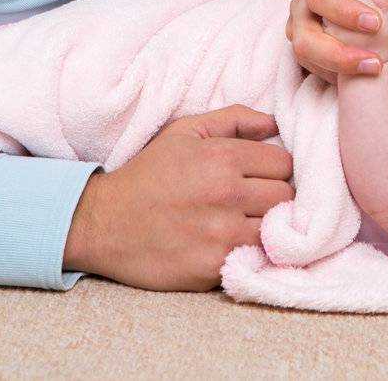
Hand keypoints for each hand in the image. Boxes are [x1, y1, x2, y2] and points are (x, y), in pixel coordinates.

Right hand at [61, 105, 293, 290]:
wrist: (101, 223)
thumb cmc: (147, 174)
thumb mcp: (184, 132)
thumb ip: (234, 119)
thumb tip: (274, 123)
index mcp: (222, 157)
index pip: (284, 164)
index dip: (274, 170)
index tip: (259, 177)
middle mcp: (226, 194)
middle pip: (286, 197)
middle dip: (275, 198)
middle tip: (254, 202)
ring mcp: (220, 234)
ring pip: (276, 231)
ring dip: (265, 228)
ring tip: (245, 224)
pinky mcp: (213, 268)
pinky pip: (254, 260)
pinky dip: (248, 254)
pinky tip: (230, 245)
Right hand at [286, 0, 387, 83]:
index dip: (344, 12)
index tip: (375, 22)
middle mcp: (303, 8)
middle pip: (304, 40)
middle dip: (339, 55)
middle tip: (375, 62)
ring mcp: (304, 32)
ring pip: (311, 62)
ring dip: (344, 71)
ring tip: (381, 72)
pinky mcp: (313, 53)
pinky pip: (327, 73)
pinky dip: (357, 80)